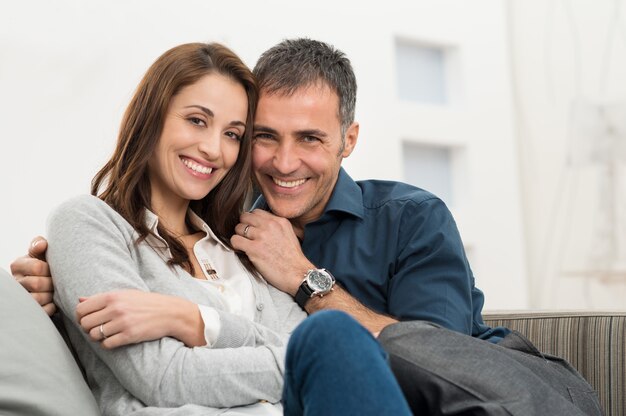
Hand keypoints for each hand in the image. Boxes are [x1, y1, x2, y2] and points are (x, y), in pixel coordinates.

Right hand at [10, 236, 55, 315]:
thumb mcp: (41, 252)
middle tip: (56, 280)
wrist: (49, 278)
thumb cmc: (45, 263)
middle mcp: (16, 282)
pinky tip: (54, 301)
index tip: (52, 268)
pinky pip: (43, 311)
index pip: (37, 267)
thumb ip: (38, 245)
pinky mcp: (30, 310)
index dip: (49, 268)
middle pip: (37, 284)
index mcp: (18, 265)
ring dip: (51, 295)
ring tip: (54, 290)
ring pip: (38, 299)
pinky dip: (52, 306)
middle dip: (51, 282)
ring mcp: (22, 298)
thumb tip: (42, 244)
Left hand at [76, 290, 205, 348]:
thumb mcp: (125, 294)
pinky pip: (107, 344)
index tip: (86, 320)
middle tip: (98, 328)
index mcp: (112, 296)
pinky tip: (115, 339)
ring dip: (98, 337)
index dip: (80, 317)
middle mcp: (116, 308)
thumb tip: (79, 300)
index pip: (81, 309)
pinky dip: (108, 344)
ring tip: (108, 333)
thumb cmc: (146, 303)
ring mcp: (122, 322)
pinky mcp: (129, 335)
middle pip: (85, 323)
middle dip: (88, 328)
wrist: (170, 312)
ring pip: (94, 335)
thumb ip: (101, 298)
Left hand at [231, 210, 313, 295]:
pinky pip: (235, 240)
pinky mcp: (254, 249)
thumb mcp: (289, 234)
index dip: (251, 220)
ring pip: (239, 228)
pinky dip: (235, 245)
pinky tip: (242, 250)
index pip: (257, 212)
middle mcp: (270, 225)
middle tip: (245, 236)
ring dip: (239, 236)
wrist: (297, 273)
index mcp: (279, 221)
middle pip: (245, 217)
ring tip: (244, 244)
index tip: (252, 228)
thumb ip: (276, 227)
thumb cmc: (293, 259)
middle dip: (243, 226)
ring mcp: (261, 236)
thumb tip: (261, 226)